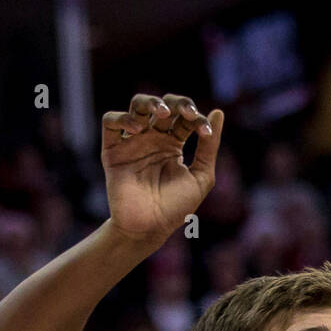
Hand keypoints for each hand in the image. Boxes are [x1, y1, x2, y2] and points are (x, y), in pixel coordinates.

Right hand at [101, 92, 223, 244]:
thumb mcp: (201, 177)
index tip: (205, 132)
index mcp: (173, 145)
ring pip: (137, 106)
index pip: (185, 119)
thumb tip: (218, 111)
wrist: (149, 229)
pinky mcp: (113, 150)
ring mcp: (132, 143)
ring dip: (150, 102)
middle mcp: (152, 140)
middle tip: (187, 113)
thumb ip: (209, 146)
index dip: (196, 118)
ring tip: (162, 112)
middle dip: (176, 103)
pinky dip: (122, 118)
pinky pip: (111, 121)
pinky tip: (138, 129)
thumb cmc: (176, 209)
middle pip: (162, 105)